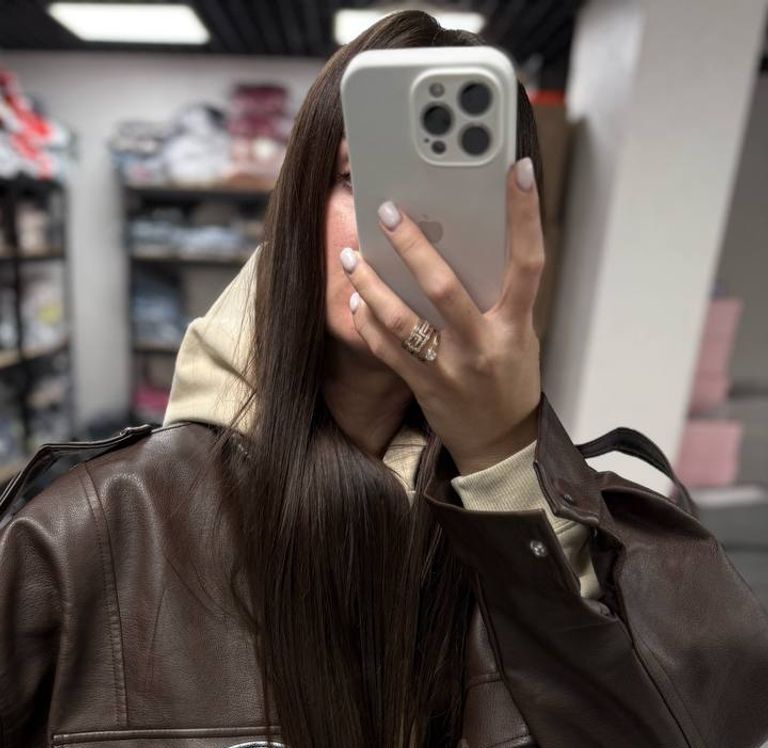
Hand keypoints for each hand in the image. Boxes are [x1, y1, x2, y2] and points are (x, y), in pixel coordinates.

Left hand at [340, 155, 543, 476]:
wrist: (499, 445)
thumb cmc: (508, 381)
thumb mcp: (518, 335)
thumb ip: (496, 296)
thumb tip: (465, 242)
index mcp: (515, 326)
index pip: (528, 262)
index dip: (525, 214)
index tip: (518, 170)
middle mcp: (482, 345)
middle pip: (445, 287)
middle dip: (412, 246)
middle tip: (387, 210)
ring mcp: (450, 369)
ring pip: (403, 320)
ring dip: (371, 284)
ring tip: (350, 256)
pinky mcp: (423, 387)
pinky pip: (386, 349)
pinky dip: (368, 321)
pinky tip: (355, 298)